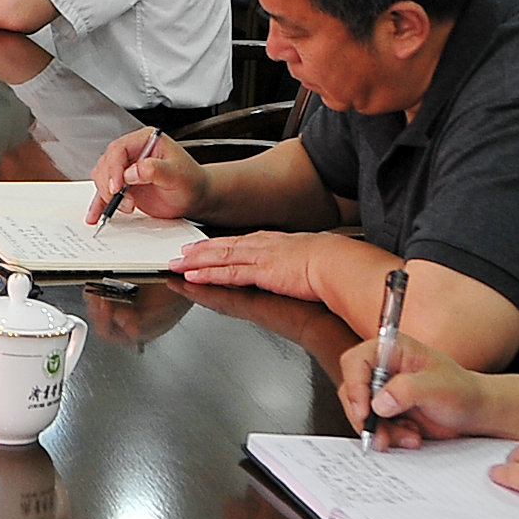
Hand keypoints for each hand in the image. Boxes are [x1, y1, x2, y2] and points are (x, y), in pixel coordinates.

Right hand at [88, 127, 206, 223]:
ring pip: (102, 177)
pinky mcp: (123, 186)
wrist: (195, 197)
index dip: (114, 167)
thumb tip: (132, 171)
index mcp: (145, 140)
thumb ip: (155, 170)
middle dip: (109, 183)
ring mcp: (126, 169)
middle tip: (120, 199)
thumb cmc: (191, 182)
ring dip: (107, 194)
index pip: (119, 149)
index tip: (118, 185)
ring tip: (125, 206)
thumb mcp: (178, 174)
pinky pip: (105, 193)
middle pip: (107, 163)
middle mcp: (133, 152)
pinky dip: (100, 204)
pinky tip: (96, 214)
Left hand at [171, 228, 329, 301]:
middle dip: (199, 251)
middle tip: (180, 254)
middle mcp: (264, 246)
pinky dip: (208, 274)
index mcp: (276, 242)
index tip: (203, 247)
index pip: (240, 242)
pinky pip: (228, 273)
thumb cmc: (334, 262)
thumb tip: (298, 268)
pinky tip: (193, 277)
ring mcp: (260, 258)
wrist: (341, 263)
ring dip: (196, 262)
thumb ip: (298, 261)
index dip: (218, 244)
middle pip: (223, 246)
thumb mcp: (312, 256)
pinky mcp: (261, 272)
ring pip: (220, 258)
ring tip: (177, 265)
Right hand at [336, 328, 489, 447]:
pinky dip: (388, 436)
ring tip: (408, 436)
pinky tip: (410, 436)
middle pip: (352, 389)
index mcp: (392, 350)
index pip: (356, 361)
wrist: (475, 413)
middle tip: (378, 434)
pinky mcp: (385, 411)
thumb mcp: (438, 388)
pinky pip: (373, 426)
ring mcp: (382, 391)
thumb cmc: (463, 392)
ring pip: (361, 412)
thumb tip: (379, 402)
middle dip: (365, 417)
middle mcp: (383, 368)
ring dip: (381, 430)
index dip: (355, 385)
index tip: (365, 410)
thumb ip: (407, 390)